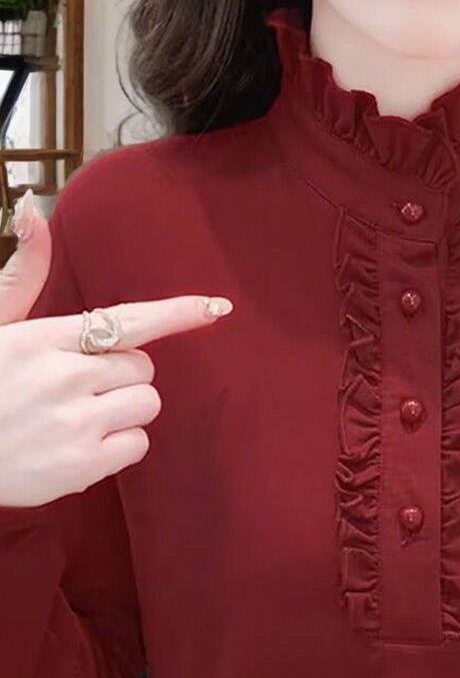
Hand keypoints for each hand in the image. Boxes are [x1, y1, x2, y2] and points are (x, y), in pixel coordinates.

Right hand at [0, 190, 233, 507]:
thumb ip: (24, 274)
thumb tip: (34, 211)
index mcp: (44, 338)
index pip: (127, 320)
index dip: (176, 314)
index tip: (216, 308)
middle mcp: (65, 377)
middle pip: (143, 366)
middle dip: (123, 375)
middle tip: (79, 388)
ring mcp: (75, 424)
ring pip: (147, 403)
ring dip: (125, 409)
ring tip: (79, 417)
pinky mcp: (81, 466)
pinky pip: (138, 444)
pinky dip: (119, 446)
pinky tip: (81, 445)